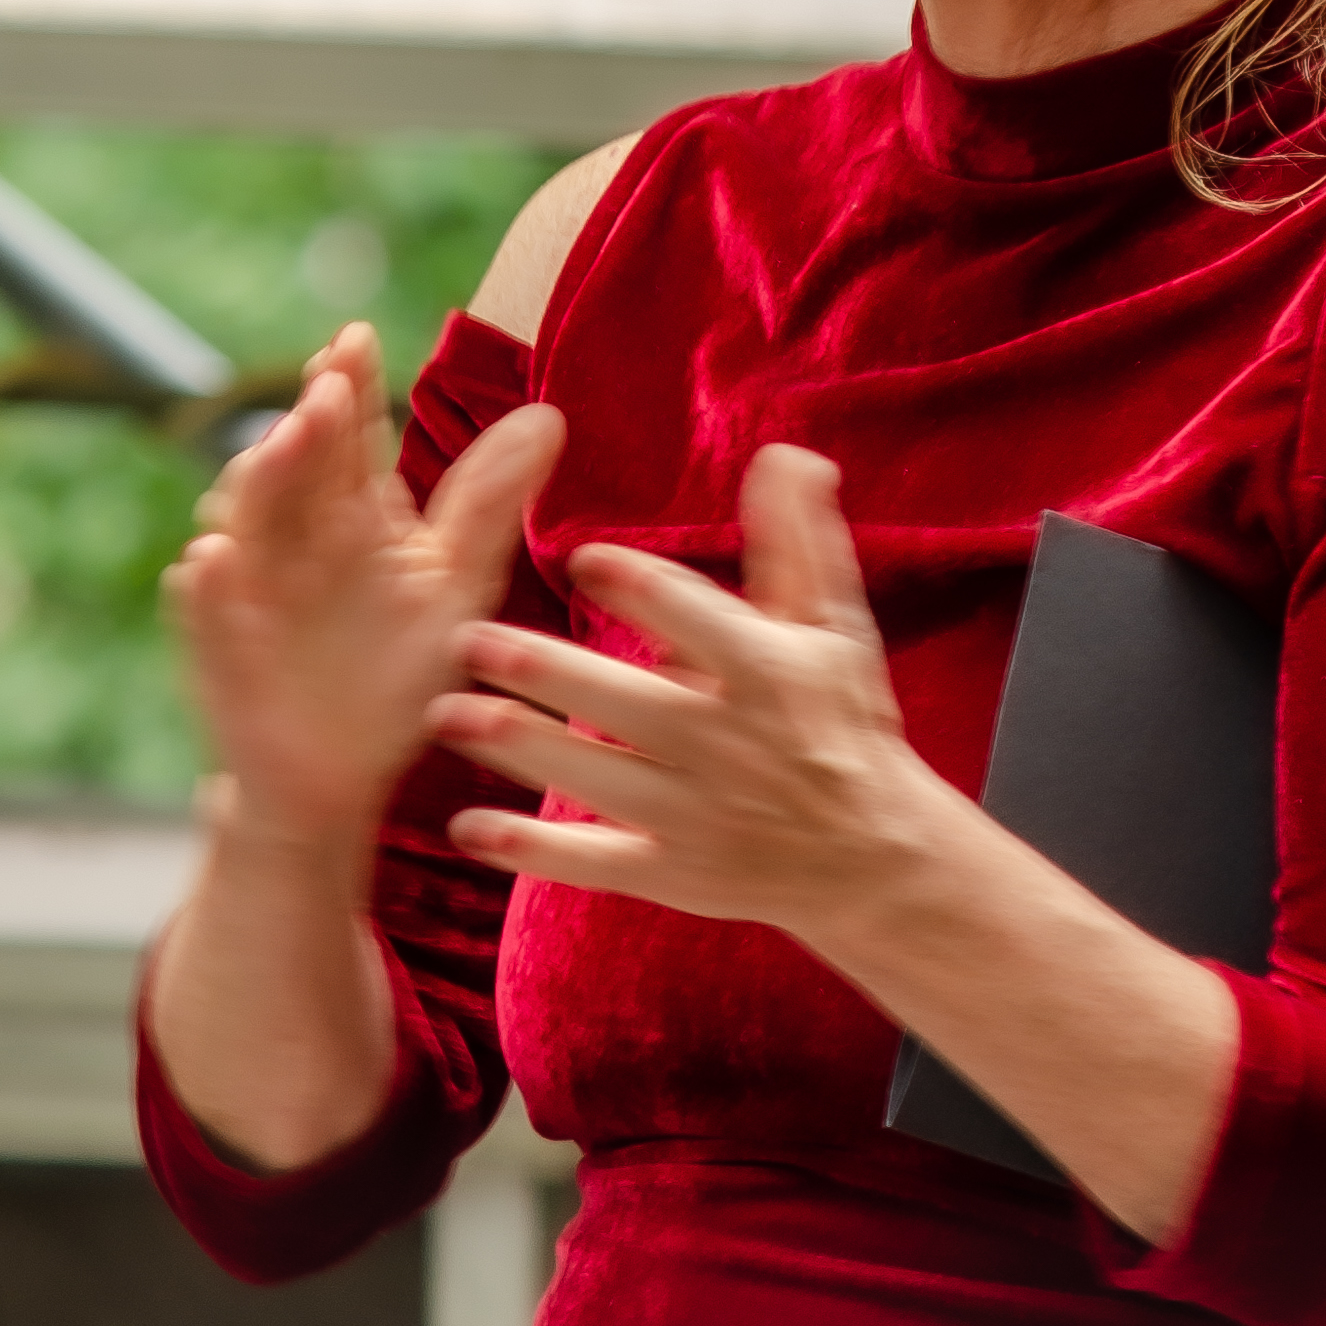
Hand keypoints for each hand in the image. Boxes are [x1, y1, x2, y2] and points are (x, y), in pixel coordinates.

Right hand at [167, 320, 564, 863]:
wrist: (342, 778)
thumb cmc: (397, 672)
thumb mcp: (456, 584)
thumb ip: (489, 502)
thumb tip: (551, 413)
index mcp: (352, 516)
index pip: (349, 438)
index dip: (348, 387)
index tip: (356, 338)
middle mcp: (297, 538)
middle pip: (295, 466)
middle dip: (305, 425)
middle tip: (327, 389)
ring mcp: (252, 589)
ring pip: (242, 521)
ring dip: (256, 482)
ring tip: (282, 446)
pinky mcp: (222, 650)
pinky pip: (203, 613)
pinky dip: (206, 588)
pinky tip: (214, 561)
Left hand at [428, 443, 934, 943]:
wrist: (877, 854)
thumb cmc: (843, 717)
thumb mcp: (832, 626)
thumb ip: (797, 539)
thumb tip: (785, 453)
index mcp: (769, 673)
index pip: (699, 623)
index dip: (645, 590)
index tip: (585, 557)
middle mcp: (730, 745)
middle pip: (627, 705)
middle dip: (546, 673)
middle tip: (470, 639)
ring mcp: (699, 815)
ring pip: (596, 780)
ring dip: (521, 748)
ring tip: (449, 714)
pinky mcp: (675, 872)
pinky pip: (594, 862)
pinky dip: (531, 850)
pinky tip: (466, 827)